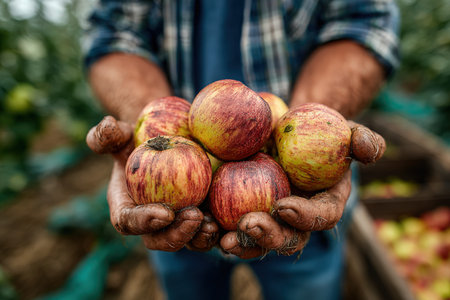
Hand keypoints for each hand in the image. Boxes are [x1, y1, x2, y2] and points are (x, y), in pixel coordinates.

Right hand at [86, 116, 217, 251]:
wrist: (162, 143)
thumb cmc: (137, 140)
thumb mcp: (120, 134)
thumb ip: (106, 135)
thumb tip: (107, 127)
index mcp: (127, 207)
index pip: (129, 221)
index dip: (144, 221)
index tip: (164, 212)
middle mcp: (151, 222)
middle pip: (160, 240)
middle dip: (177, 234)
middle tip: (194, 216)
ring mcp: (176, 223)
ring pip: (187, 241)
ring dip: (200, 237)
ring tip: (213, 224)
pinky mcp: (198, 218)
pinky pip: (207, 230)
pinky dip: (219, 229)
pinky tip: (231, 221)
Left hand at [220, 122, 384, 258]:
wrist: (287, 129)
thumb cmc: (318, 130)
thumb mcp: (343, 128)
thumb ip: (361, 139)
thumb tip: (369, 150)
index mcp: (322, 205)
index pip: (320, 218)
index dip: (305, 217)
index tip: (285, 205)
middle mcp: (295, 220)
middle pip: (286, 239)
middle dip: (269, 237)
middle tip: (249, 224)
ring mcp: (269, 219)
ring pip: (255, 241)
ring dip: (240, 242)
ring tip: (221, 237)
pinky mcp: (242, 211)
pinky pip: (229, 225)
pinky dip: (216, 228)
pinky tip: (200, 222)